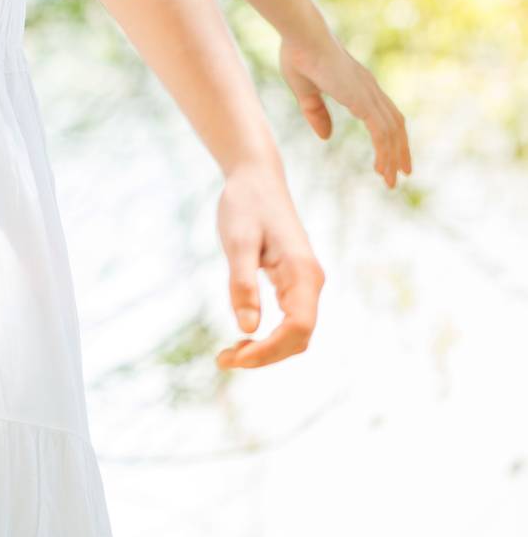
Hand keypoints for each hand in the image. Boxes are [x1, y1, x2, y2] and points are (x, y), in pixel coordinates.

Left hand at [216, 157, 324, 369]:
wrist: (256, 177)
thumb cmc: (246, 204)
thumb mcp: (237, 241)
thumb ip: (242, 283)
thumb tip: (247, 328)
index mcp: (302, 272)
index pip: (298, 328)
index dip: (269, 350)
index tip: (236, 357)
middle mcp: (310, 281)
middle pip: (299, 337)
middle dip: (265, 356)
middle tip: (224, 360)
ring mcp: (304, 282)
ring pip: (295, 332)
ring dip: (266, 349)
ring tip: (230, 354)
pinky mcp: (293, 281)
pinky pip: (289, 319)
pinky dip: (268, 336)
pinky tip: (243, 337)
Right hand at [279, 26, 411, 188]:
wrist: (301, 35)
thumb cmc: (299, 53)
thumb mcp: (305, 91)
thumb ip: (316, 113)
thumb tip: (326, 137)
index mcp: (358, 84)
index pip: (385, 113)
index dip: (391, 134)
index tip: (390, 154)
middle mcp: (370, 88)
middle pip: (396, 124)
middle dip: (400, 149)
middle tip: (402, 173)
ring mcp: (368, 93)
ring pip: (392, 132)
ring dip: (393, 157)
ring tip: (390, 180)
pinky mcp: (362, 100)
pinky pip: (381, 132)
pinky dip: (385, 152)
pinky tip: (380, 168)